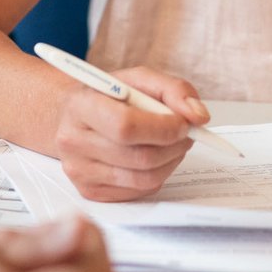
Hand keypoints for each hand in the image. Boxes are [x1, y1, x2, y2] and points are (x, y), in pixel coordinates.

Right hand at [54, 66, 208, 200]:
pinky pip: (139, 191)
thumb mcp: (138, 80)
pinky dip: (157, 175)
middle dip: (175, 146)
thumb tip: (198, 116)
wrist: (73, 116)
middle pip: (140, 157)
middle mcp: (73, 141)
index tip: (183, 122)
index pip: (126, 126)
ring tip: (173, 144)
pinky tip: (154, 158)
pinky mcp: (90, 191)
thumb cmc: (107, 97)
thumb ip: (173, 90)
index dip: (164, 128)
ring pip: (144, 178)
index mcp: (81, 106)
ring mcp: (79, 170)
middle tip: (186, 133)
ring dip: (171, 162)